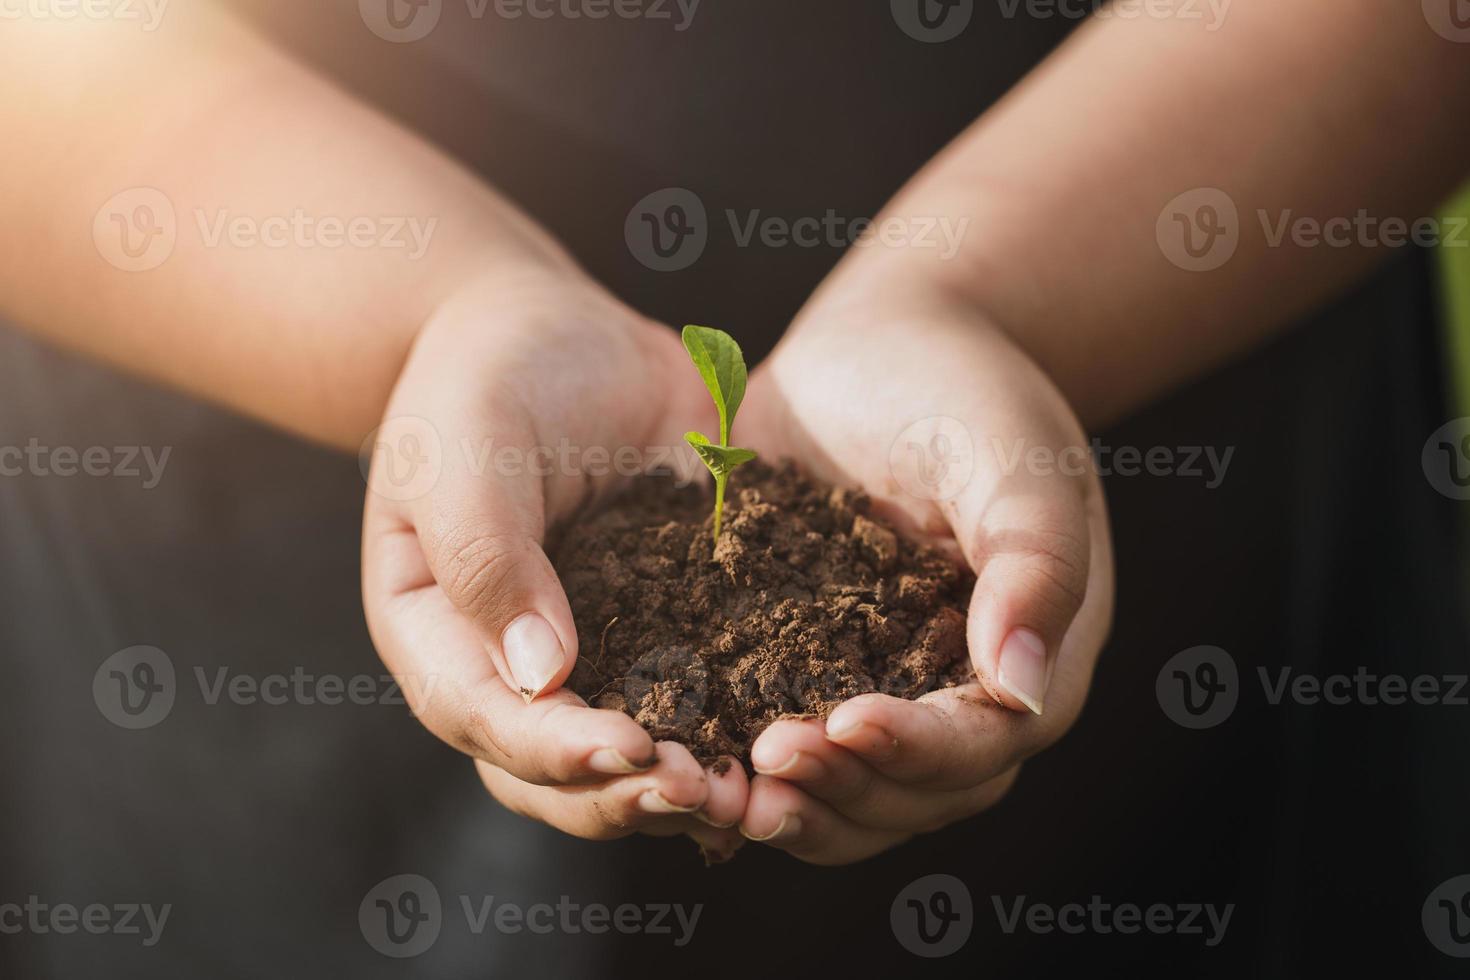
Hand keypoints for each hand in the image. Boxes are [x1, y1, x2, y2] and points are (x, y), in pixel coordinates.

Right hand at [360, 269, 747, 860]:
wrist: (556, 332)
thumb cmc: (486, 372)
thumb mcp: (465, 442)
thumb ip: (486, 551)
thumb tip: (541, 675)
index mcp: (436, 630)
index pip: (482, 716)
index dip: (553, 748)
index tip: (629, 752)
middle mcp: (508, 665)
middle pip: (551, 770)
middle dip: (626, 792)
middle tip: (703, 793)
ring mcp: (591, 653)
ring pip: (628, 756)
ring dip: (688, 783)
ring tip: (758, 795)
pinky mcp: (665, 628)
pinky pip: (698, 695)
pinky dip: (740, 728)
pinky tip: (799, 740)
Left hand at [732, 278, 1114, 863]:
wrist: (883, 349)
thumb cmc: (965, 388)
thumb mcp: (1012, 456)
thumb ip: (1035, 562)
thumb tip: (1020, 689)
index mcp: (1029, 659)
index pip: (982, 743)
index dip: (918, 749)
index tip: (844, 721)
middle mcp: (955, 697)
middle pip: (910, 795)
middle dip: (841, 791)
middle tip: (764, 768)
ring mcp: (877, 691)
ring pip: (844, 794)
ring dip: (788, 804)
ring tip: (716, 793)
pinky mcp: (802, 670)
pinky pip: (776, 739)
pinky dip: (735, 763)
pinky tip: (679, 758)